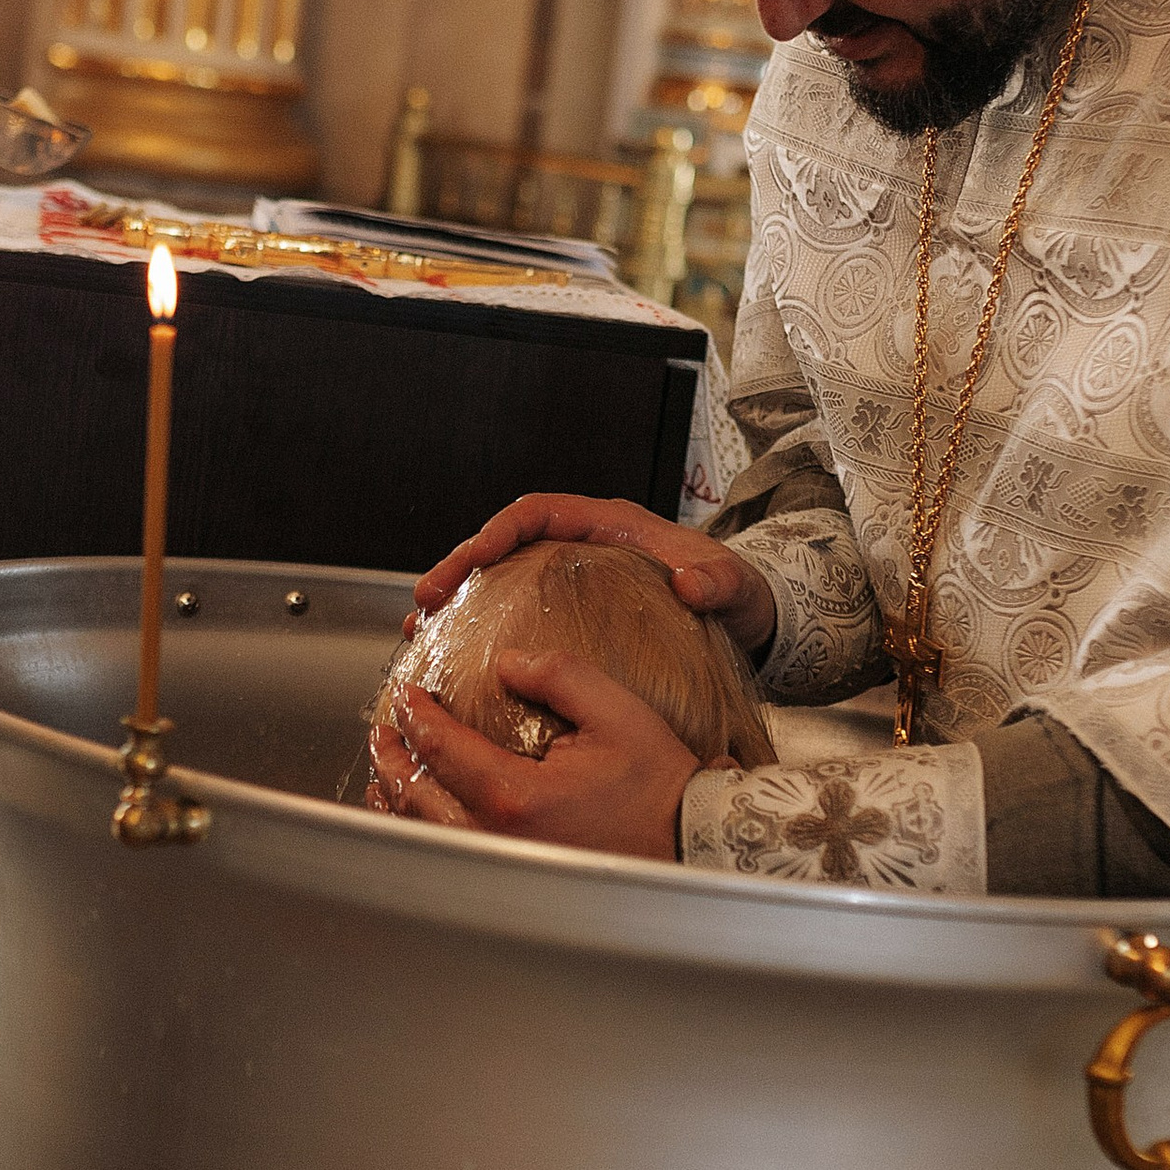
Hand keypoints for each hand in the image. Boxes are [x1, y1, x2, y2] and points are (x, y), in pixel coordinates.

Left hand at [364, 646, 699, 859]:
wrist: (686, 840)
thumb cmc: (656, 784)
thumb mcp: (616, 712)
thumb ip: (559, 676)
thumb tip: (509, 662)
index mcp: (515, 793)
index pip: (440, 746)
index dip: (416, 716)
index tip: (407, 696)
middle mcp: (496, 836)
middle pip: (417, 792)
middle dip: (392, 756)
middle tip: (382, 730)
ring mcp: (498, 863)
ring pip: (423, 830)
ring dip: (397, 796)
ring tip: (388, 770)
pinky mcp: (509, 877)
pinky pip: (447, 853)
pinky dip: (421, 830)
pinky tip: (417, 815)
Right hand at [411, 491, 775, 651]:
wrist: (748, 619)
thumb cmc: (738, 594)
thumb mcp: (735, 586)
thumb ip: (719, 581)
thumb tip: (692, 581)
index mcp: (611, 525)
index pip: (539, 512)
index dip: (500, 530)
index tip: (474, 555)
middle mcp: (584, 546)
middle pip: (504, 545)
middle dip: (460, 566)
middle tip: (425, 599)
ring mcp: (573, 580)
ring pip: (501, 579)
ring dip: (460, 601)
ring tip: (421, 628)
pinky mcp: (572, 612)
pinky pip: (515, 611)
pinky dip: (482, 629)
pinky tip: (456, 658)